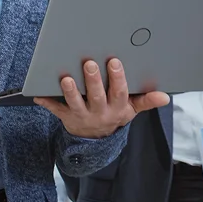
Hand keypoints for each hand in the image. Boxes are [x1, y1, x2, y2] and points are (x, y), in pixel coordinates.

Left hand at [34, 58, 169, 138]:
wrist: (96, 139)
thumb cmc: (114, 114)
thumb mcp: (132, 110)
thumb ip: (146, 101)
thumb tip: (165, 97)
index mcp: (117, 108)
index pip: (118, 92)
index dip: (117, 78)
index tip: (114, 62)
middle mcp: (99, 112)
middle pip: (96, 96)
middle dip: (93, 80)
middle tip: (90, 63)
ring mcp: (82, 116)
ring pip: (75, 103)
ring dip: (70, 92)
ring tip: (66, 78)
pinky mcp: (66, 117)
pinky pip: (55, 110)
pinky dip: (47, 102)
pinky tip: (37, 94)